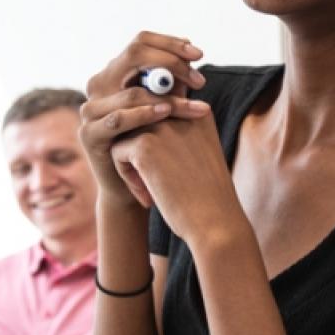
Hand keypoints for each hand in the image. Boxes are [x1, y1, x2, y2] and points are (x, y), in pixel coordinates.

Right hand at [79, 32, 208, 208]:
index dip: (170, 43)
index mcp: (115, 73)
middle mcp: (98, 85)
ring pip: (132, 91)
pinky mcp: (89, 134)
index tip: (198, 54)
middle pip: (133, 56)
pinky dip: (145, 114)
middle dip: (171, 64)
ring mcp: (90, 109)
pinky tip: (166, 114)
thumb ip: (171, 83)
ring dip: (167, 97)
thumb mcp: (164, 107)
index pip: (140, 43)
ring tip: (193, 106)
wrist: (137, 185)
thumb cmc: (155, 142)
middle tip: (199, 79)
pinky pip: (119, 119)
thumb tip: (191, 53)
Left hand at [111, 112, 246, 247]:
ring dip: (132, 162)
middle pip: (141, 121)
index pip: (160, 112)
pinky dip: (127, 175)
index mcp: (197, 113)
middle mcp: (180, 113)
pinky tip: (147, 196)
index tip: (170, 168)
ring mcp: (162, 126)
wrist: (216, 221)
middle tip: (157, 182)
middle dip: (141, 149)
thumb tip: (147, 135)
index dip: (157, 139)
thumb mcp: (201, 154)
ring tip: (150, 190)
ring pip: (126, 134)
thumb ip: (181, 136)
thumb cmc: (209, 196)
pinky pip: (117, 151)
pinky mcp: (144, 145)